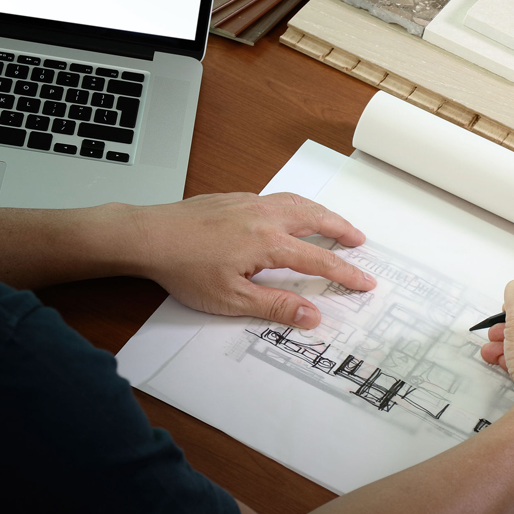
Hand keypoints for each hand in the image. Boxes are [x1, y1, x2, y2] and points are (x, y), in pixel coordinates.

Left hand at [128, 193, 375, 326]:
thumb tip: (313, 316)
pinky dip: (297, 205)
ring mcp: (250, 202)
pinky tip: (291, 214)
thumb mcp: (231, 299)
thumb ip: (275, 307)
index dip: (345, 273)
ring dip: (322, 213)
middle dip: (342, 230)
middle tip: (360, 242)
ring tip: (334, 224)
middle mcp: (265, 216)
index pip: (319, 261)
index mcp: (269, 243)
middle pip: (316, 219)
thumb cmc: (184, 269)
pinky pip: (277, 197)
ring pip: (298, 203)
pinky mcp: (235, 198)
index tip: (365, 282)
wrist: (148, 236)